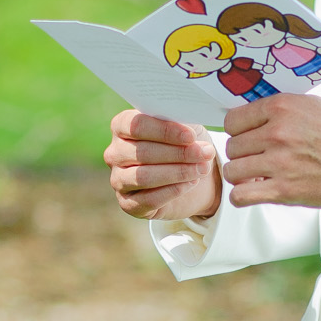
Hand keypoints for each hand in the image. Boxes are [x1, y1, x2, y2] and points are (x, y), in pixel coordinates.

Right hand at [105, 110, 220, 220]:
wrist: (191, 177)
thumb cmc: (183, 145)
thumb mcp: (184, 127)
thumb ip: (181, 119)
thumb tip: (188, 117)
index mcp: (122, 126)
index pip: (136, 125)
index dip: (164, 131)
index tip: (190, 135)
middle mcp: (115, 152)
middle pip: (142, 152)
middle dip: (178, 153)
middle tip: (205, 153)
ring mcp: (118, 179)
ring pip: (144, 176)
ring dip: (177, 172)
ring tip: (202, 168)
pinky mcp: (128, 203)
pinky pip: (148, 199)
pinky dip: (173, 191)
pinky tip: (191, 183)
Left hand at [222, 94, 320, 210]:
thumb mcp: (308, 105)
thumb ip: (276, 107)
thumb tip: (245, 114)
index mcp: (281, 108)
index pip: (233, 120)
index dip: (238, 130)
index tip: (248, 136)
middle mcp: (278, 133)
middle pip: (232, 146)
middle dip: (242, 153)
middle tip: (257, 156)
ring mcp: (279, 163)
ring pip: (232, 170)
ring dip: (241, 175)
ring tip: (255, 174)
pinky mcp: (283, 190)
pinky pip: (240, 196)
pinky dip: (242, 196)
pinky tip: (254, 190)